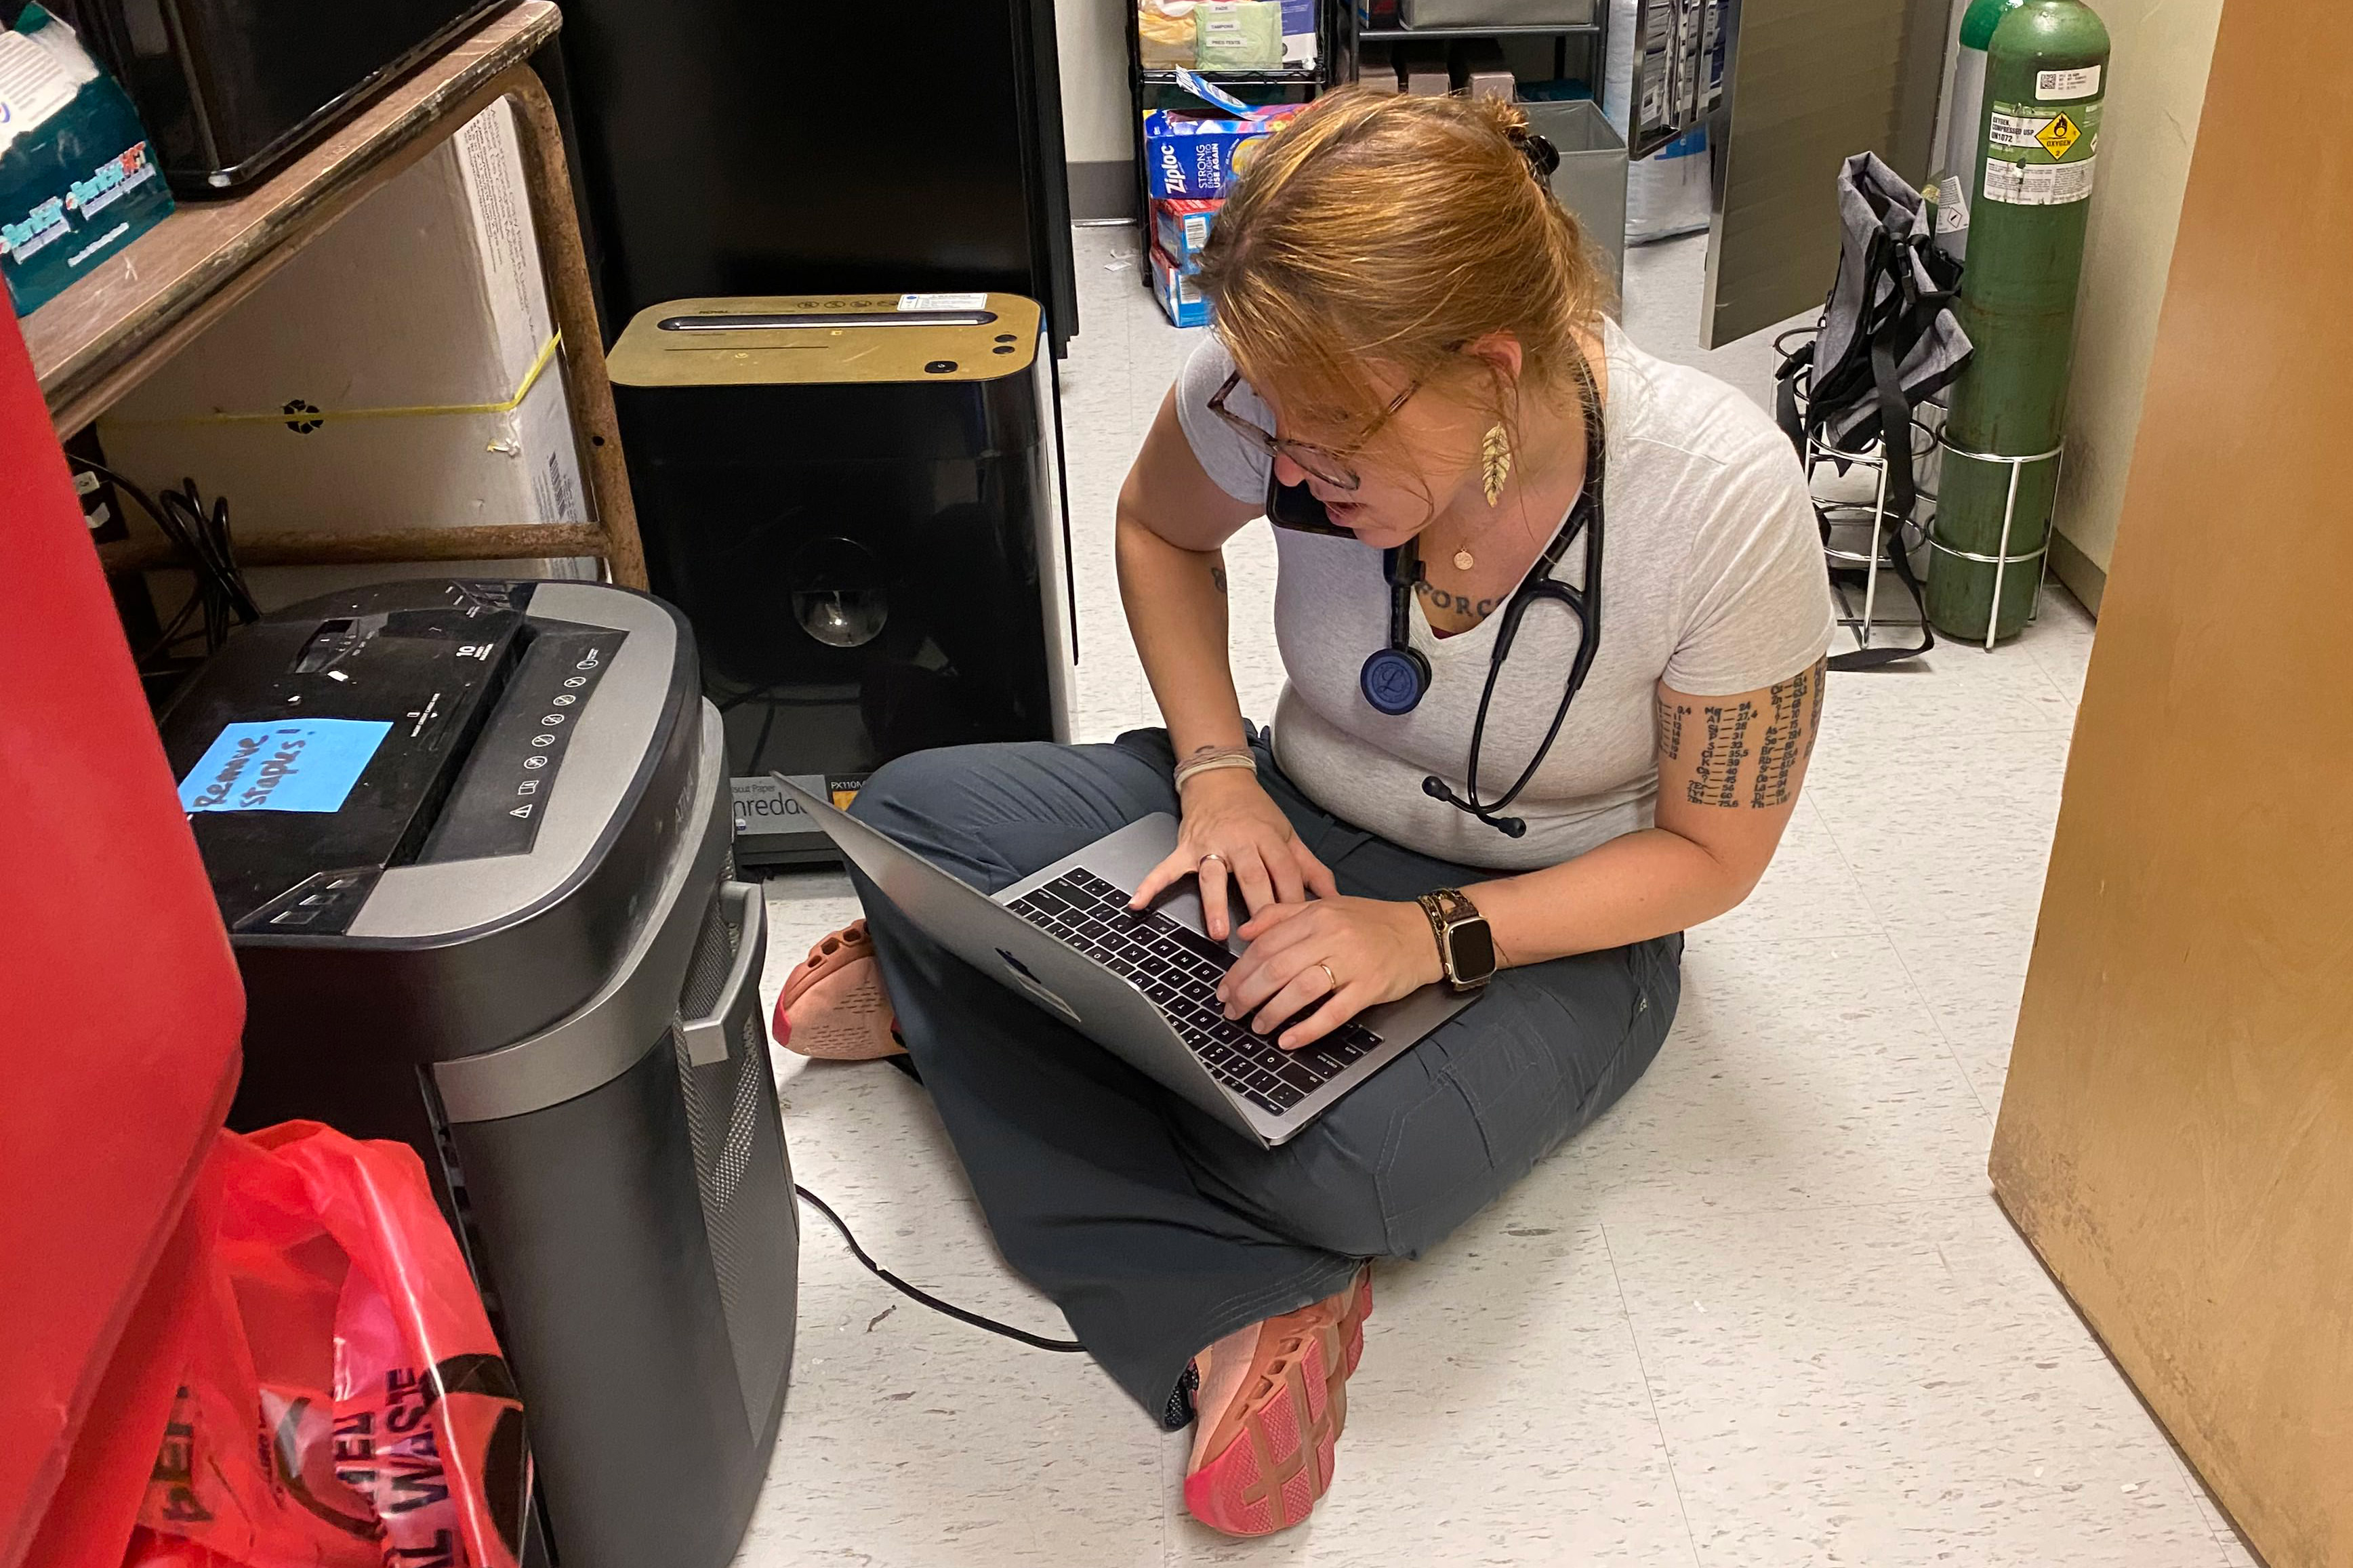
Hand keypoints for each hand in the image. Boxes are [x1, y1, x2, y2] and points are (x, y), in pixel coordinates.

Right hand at [1131, 768, 1338, 940]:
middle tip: (1264, 941)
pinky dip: (1151, 884)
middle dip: (1259, 907)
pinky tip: (1138, 902)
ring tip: (1218, 932)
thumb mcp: (1288, 836)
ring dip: (1214, 904)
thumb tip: (1337, 901)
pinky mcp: (1186, 847)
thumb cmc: (1257, 813)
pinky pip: (1167, 868)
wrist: (1219, 779)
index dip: (1293, 901)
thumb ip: (1311, 869)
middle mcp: (1241, 841)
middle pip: (1252, 877)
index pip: (1285, 873)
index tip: (1298, 932)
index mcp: (1270, 838)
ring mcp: (1210, 844)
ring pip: (1214, 875)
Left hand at [1215, 897, 1444, 1049]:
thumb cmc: (1373, 923)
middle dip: (1247, 994)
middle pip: (1276, 968)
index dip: (1239, 970)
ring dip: (1272, 1012)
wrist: (1422, 933)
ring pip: (1300, 989)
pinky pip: (1333, 1012)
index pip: (1265, 944)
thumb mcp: (1326, 907)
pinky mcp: (1370, 987)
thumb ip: (1283, 915)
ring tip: (1257, 1026)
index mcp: (1316, 915)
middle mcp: (1331, 936)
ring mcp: (1352, 963)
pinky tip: (1289, 1040)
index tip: (1224, 989)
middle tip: (1232, 1011)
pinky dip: (1307, 1029)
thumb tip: (1246, 932)